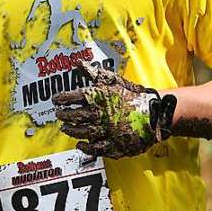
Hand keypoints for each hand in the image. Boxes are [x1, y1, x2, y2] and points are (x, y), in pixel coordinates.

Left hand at [53, 61, 176, 158]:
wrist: (154, 113)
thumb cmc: (133, 96)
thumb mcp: (113, 80)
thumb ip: (93, 73)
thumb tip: (78, 62)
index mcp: (97, 97)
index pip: (71, 97)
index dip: (61, 99)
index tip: (56, 100)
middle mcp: (98, 115)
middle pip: (73, 116)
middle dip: (63, 115)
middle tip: (59, 114)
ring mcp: (104, 131)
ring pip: (80, 132)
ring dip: (70, 130)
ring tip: (66, 128)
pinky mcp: (112, 145)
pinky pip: (93, 148)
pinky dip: (84, 147)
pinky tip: (80, 144)